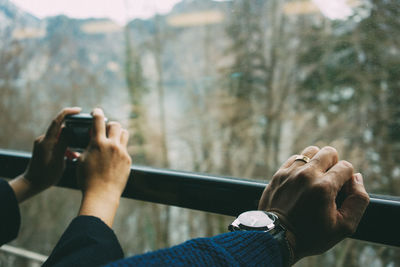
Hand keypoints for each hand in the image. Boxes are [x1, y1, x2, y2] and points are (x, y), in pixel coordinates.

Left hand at [9, 107, 81, 201]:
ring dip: (69, 145)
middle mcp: (44, 140)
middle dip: (72, 135)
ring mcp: (43, 144)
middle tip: (83, 139)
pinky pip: (57, 144)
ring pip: (61, 139)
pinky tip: (70, 157)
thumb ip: (64, 142)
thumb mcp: (58, 158)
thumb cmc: (46, 174)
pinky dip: (64, 149)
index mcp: (47, 141)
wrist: (32, 183)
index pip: (57, 121)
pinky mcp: (44, 149)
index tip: (78, 110)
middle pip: (61, 130)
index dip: (68, 112)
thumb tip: (70, 129)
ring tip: (74, 156)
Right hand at [77, 108, 130, 226]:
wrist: (102, 195)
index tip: (96, 111)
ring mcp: (122, 152)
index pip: (98, 121)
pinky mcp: (128, 160)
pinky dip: (120, 149)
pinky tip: (114, 157)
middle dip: (110, 125)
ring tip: (112, 140)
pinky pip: (125, 148)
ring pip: (124, 133)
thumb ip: (89, 146)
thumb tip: (92, 138)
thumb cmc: (87, 179)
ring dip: (118, 133)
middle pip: (115, 125)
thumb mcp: (82, 159)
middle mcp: (112, 145)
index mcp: (98, 143)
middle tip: (105, 130)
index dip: (97, 113)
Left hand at [258, 146, 368, 263]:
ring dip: (317, 162)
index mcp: (323, 187)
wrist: (276, 238)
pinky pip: (294, 158)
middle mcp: (306, 175)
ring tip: (316, 180)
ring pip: (310, 151)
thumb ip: (358, 200)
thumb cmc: (311, 235)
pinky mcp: (278, 174)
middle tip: (329, 183)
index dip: (347, 180)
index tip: (340, 193)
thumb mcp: (344, 226)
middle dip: (334, 165)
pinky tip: (302, 181)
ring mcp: (290, 173)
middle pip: (328, 152)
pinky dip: (301, 166)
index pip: (346, 166)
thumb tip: (356, 178)